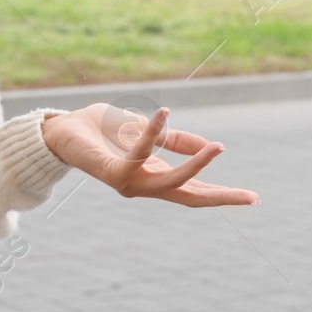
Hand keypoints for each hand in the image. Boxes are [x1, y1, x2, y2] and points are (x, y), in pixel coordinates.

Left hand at [40, 104, 258, 206]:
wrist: (59, 130)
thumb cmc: (98, 131)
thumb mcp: (142, 130)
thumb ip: (171, 139)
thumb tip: (206, 146)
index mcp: (152, 176)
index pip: (192, 189)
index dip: (220, 194)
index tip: (252, 198)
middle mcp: (142, 185)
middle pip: (188, 197)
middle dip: (220, 197)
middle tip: (251, 198)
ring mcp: (127, 182)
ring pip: (170, 180)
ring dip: (195, 164)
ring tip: (219, 148)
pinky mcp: (110, 171)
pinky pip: (139, 152)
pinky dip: (153, 133)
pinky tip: (163, 113)